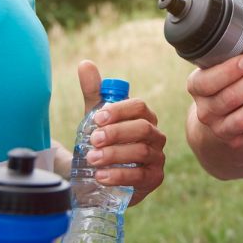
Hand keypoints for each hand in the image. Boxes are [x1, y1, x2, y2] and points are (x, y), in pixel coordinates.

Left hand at [76, 60, 166, 206]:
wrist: (102, 174)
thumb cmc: (104, 142)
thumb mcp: (96, 118)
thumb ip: (94, 92)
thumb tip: (85, 64)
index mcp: (143, 117)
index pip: (139, 107)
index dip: (119, 111)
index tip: (96, 118)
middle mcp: (155, 135)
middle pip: (143, 128)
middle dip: (116, 133)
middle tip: (93, 140)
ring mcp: (157, 157)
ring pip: (142, 151)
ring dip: (115, 154)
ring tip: (92, 160)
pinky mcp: (154, 178)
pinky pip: (141, 176)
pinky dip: (120, 175)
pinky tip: (101, 176)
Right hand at [187, 53, 242, 151]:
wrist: (218, 129)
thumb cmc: (225, 88)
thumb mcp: (217, 72)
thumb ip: (229, 54)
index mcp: (197, 87)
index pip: (207, 81)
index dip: (227, 72)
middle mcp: (206, 111)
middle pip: (230, 98)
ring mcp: (221, 130)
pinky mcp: (240, 144)